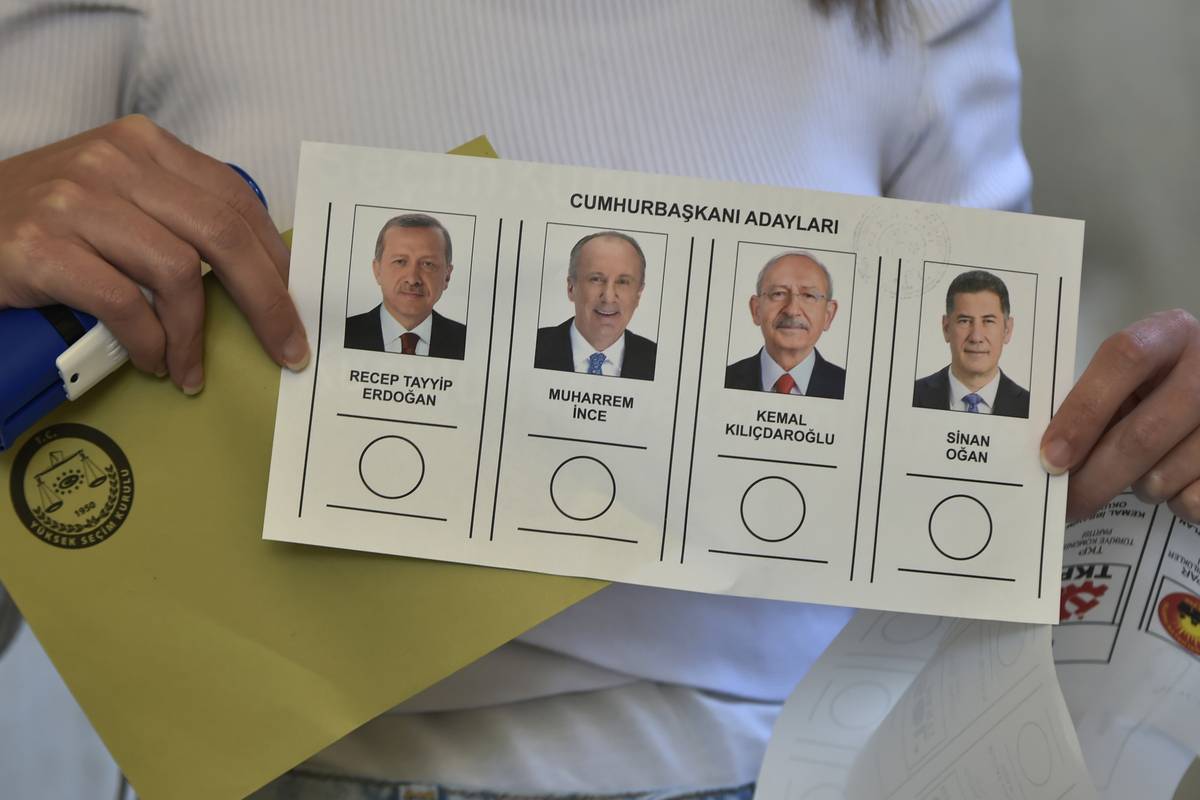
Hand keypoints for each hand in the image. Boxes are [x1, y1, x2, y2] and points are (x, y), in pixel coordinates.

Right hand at [0, 115, 307, 393]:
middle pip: (222, 234)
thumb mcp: (114, 192)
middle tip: (286, 349)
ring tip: (189, 368)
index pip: (235, 199)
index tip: (297, 304)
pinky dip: (150, 342)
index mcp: (145, 146)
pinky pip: (124, 304)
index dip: (276, 258)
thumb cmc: (45, 217)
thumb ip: (176, 214)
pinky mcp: (41, 247)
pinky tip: (153, 361)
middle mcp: (114, 163)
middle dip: (266, 300)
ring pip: (178, 272)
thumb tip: (258, 274)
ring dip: (194, 335)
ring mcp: (75, 201)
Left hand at [1041, 309, 1199, 522]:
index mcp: (1170, 334)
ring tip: (1137, 474)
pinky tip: (1177, 482)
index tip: (1051, 457)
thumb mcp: (1130, 379)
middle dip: (1095, 477)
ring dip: (1138, 488)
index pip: (1124, 360)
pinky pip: (1195, 499)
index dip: (1083, 411)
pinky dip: (1175, 502)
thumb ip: (1094, 404)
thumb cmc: (1158, 386)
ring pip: (1167, 474)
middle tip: (1067, 504)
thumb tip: (1052, 460)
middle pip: (1143, 433)